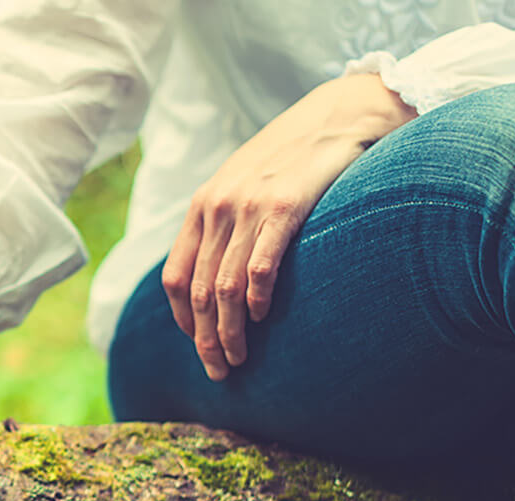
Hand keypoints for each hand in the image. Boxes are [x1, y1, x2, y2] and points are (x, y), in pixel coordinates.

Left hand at [162, 74, 415, 380]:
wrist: (338, 115)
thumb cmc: (295, 158)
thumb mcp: (246, 185)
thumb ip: (229, 224)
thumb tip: (221, 276)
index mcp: (202, 207)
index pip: (175, 277)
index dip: (184, 320)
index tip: (198, 345)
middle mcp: (217, 207)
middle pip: (197, 290)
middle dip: (205, 338)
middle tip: (218, 370)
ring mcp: (247, 206)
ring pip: (223, 286)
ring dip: (229, 331)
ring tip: (239, 359)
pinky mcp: (283, 206)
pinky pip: (259, 265)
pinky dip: (255, 297)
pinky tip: (261, 318)